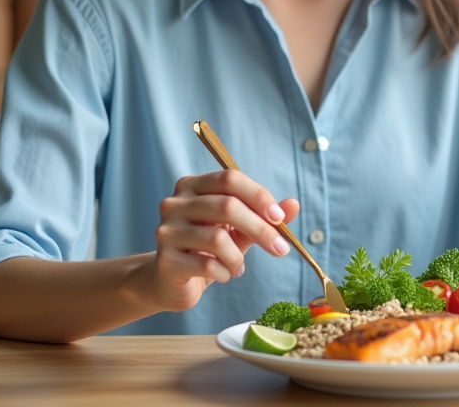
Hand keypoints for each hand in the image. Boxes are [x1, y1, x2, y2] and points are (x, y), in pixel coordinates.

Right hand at [146, 170, 298, 312]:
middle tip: (280, 249)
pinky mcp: (165, 260)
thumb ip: (264, 216)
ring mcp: (166, 230)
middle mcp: (174, 203)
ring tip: (238, 267)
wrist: (169, 281)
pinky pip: (207, 265)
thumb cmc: (207, 250)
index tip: (279, 218)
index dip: (258, 196)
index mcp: (192, 186)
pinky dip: (225, 272)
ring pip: (217, 238)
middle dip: (260, 228)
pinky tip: (224, 275)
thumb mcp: (239, 229)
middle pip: (227, 206)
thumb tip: (293, 205)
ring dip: (238, 257)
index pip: (229, 178)